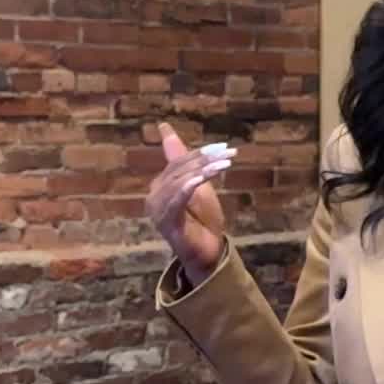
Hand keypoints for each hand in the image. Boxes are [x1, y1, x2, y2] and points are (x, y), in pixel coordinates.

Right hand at [145, 122, 233, 283]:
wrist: (208, 252)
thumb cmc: (202, 220)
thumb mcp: (198, 186)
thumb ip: (186, 162)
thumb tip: (167, 131)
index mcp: (161, 185)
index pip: (178, 161)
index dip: (200, 152)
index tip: (224, 147)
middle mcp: (155, 195)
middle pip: (178, 169)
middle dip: (205, 159)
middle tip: (228, 153)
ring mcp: (158, 210)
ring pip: (178, 182)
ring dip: (202, 171)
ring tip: (223, 165)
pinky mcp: (166, 222)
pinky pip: (175, 201)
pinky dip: (187, 188)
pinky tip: (200, 181)